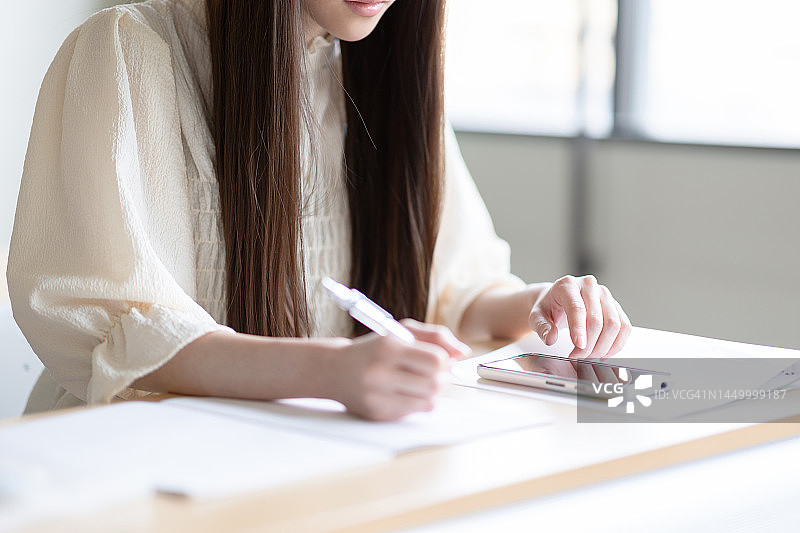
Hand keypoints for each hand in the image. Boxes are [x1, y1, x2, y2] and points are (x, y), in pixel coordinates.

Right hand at [332, 320, 469, 420]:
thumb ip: (435, 337)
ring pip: (429, 400)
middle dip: (442, 379)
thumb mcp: (401, 332)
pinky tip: (410, 394)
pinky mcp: (378, 413)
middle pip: (434, 383)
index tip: (439, 360)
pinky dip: (420, 403)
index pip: (435, 360)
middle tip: (435, 374)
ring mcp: (377, 395)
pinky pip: (415, 412)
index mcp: (388, 346)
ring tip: (423, 383)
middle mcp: (380, 371)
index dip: (445, 361)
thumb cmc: (374, 350)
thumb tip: (463, 352)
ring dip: (433, 392)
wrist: (334, 370)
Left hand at [528, 275, 630, 358]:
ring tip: (589, 356)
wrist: (556, 300)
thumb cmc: (547, 307)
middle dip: (589, 344)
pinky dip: (616, 343)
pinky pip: (624, 326)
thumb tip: (550, 338)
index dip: (579, 329)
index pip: (577, 308)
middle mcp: (588, 286)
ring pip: (614, 324)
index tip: (578, 346)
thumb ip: (541, 327)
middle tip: (578, 357)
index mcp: (567, 285)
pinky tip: (604, 352)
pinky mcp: (614, 305)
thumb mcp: (536, 316)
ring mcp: (604, 295)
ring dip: (604, 345)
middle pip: (598, 319)